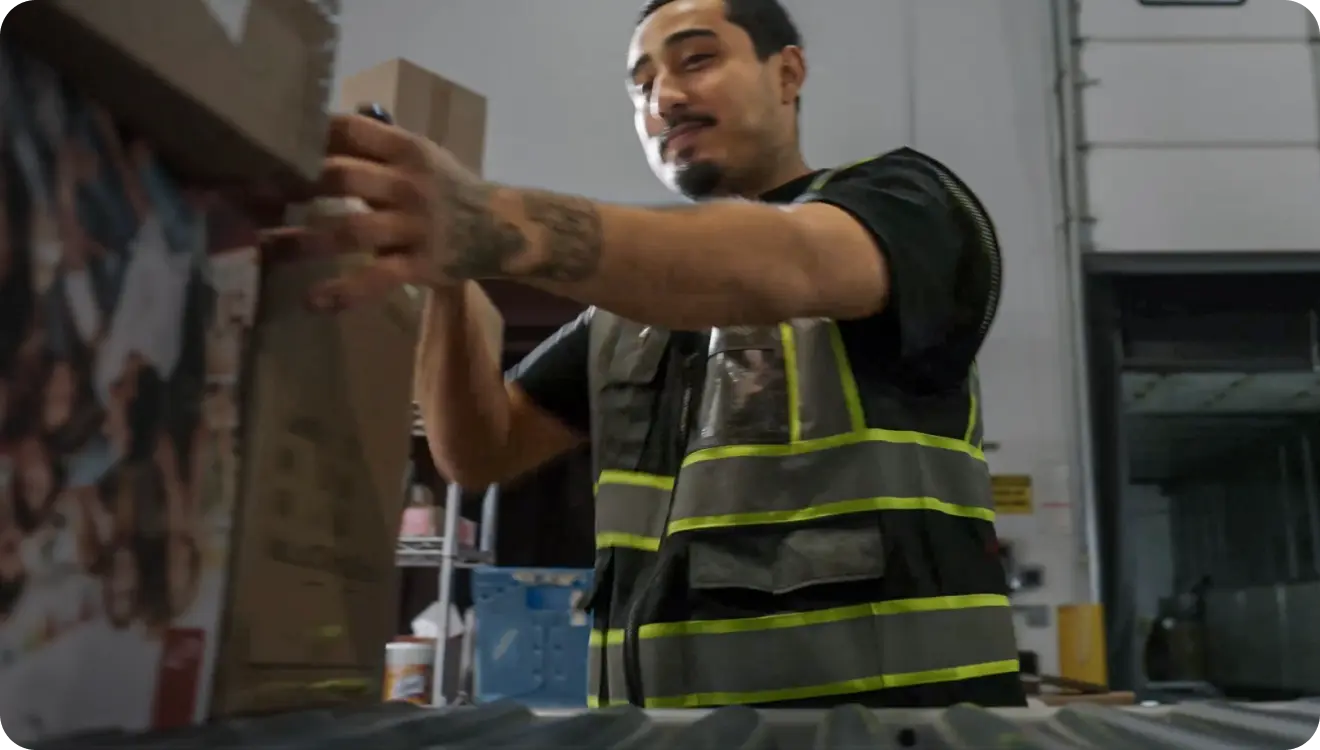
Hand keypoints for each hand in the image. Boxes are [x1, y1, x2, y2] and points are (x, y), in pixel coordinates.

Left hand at [267, 112, 497, 310]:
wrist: (501, 229)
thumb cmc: (446, 189)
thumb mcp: (418, 158)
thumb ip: (371, 148)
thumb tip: (307, 133)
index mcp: (406, 150)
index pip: (349, 131)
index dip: (304, 135)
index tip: (263, 145)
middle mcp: (409, 184)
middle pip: (340, 177)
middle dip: (290, 186)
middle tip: (246, 196)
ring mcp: (415, 226)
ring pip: (350, 231)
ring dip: (302, 241)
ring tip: (262, 247)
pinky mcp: (421, 265)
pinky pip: (377, 279)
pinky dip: (344, 292)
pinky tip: (312, 302)